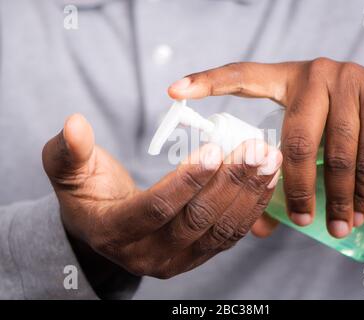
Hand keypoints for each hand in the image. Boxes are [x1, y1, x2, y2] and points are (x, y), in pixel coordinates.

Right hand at [42, 114, 281, 277]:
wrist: (105, 226)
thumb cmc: (88, 194)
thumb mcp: (68, 172)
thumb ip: (69, 150)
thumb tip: (74, 123)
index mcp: (114, 232)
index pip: (156, 208)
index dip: (186, 181)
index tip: (215, 149)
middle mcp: (148, 255)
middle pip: (196, 221)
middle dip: (229, 183)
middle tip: (255, 150)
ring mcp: (176, 260)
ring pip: (219, 230)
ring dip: (248, 194)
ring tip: (269, 160)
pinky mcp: (197, 255)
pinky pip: (229, 235)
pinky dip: (250, 207)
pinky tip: (267, 179)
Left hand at [168, 59, 363, 237]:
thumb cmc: (346, 125)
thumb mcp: (312, 139)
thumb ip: (288, 174)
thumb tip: (262, 224)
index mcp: (286, 79)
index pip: (242, 76)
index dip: (208, 82)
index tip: (174, 90)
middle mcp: (314, 74)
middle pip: (293, 138)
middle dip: (295, 187)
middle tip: (297, 219)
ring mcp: (348, 82)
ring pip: (333, 152)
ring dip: (334, 197)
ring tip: (336, 225)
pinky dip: (361, 191)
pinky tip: (357, 213)